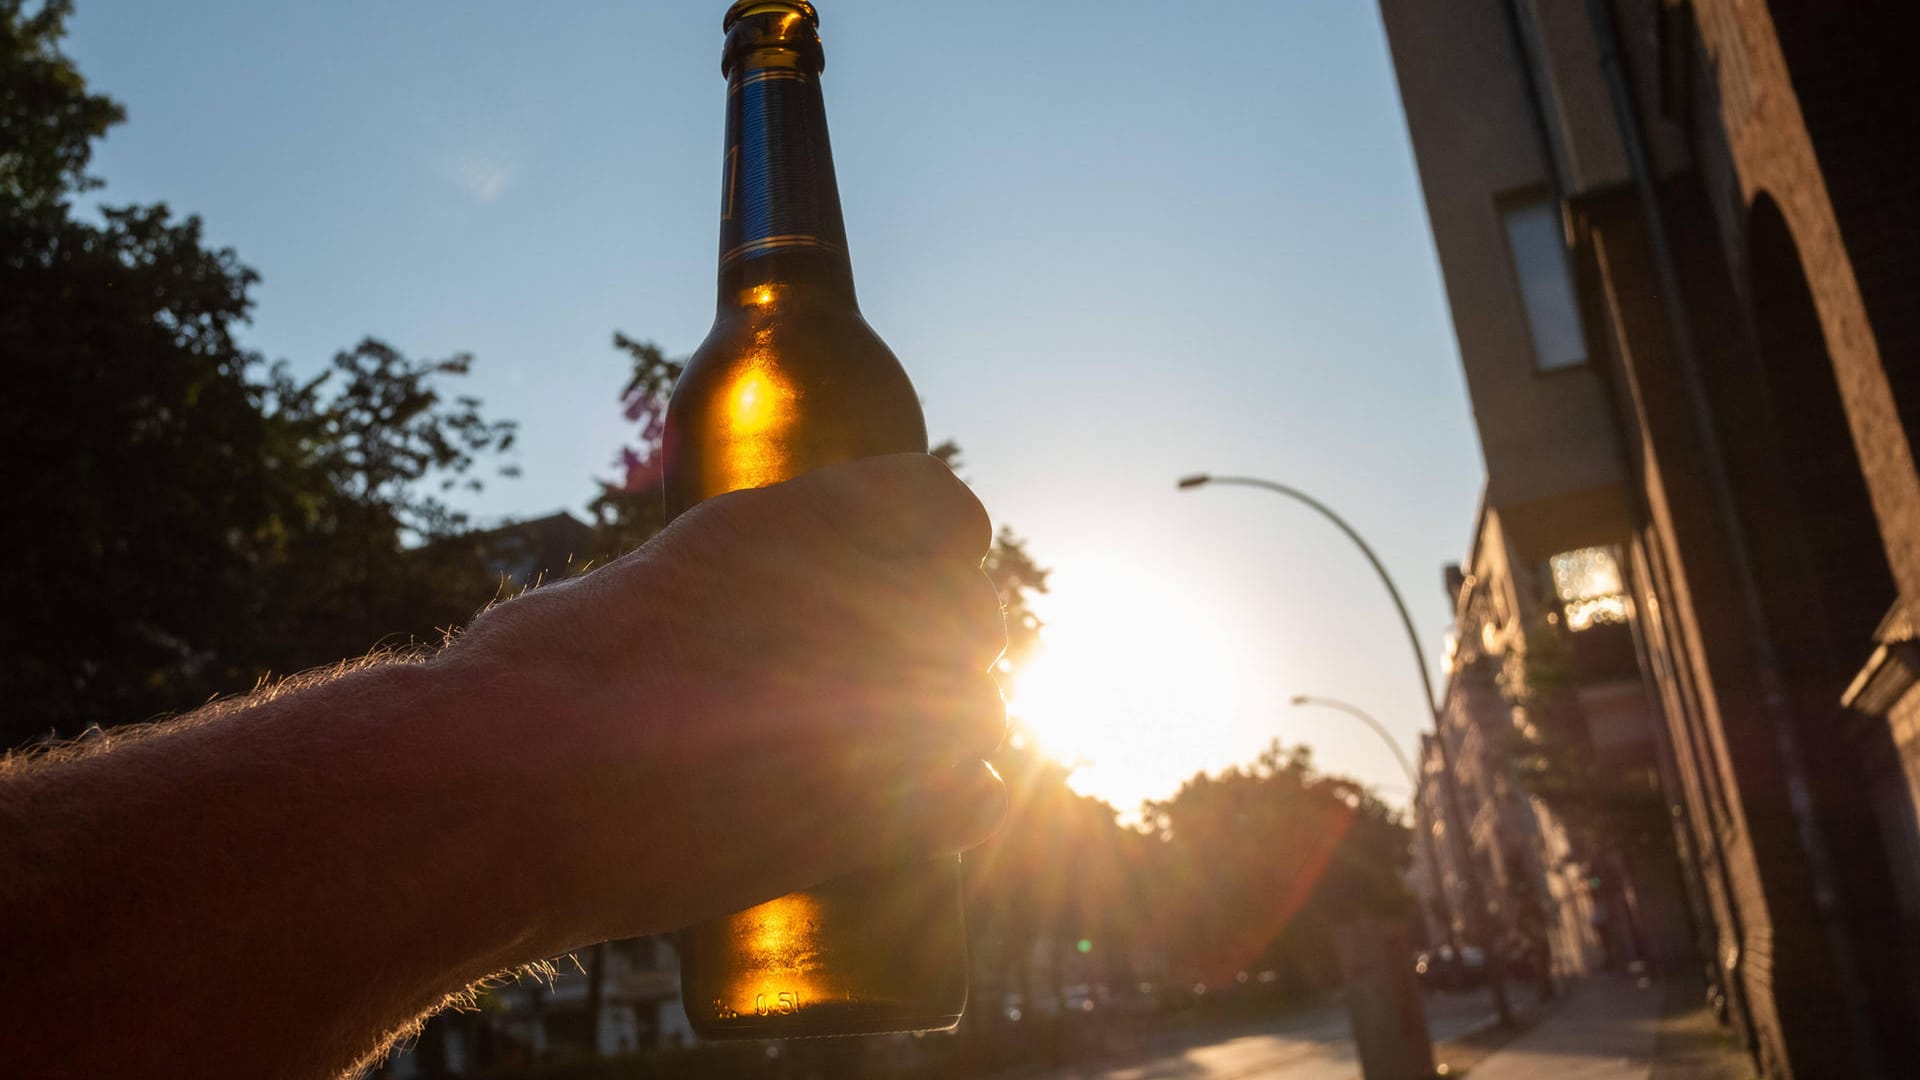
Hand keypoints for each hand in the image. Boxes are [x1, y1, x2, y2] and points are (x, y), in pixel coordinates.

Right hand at [439, 453, 1008, 948]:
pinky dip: (960, 798)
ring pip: (983, 700)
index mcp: (820, 518)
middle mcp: (877, 597)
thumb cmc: (553, 676)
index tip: (890, 574)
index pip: (942, 506)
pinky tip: (922, 803)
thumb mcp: (662, 572)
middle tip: (855, 682)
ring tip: (873, 748)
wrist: (525, 786)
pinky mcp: (893, 810)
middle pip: (967, 610)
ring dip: (944, 721)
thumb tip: (764, 606)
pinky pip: (980, 794)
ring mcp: (897, 703)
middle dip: (926, 641)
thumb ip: (745, 569)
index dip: (922, 544)